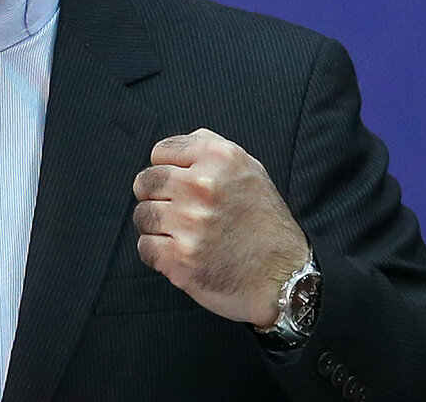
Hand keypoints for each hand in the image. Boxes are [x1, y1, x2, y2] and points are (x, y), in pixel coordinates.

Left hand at [132, 128, 309, 325]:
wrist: (284, 276)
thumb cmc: (264, 222)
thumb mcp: (249, 168)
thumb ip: (210, 148)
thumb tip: (172, 150)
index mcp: (219, 157)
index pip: (160, 152)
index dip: (166, 168)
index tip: (177, 183)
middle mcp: (203, 185)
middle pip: (146, 182)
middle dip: (154, 196)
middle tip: (173, 209)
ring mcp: (190, 223)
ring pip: (142, 215)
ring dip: (155, 226)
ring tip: (180, 233)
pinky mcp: (180, 258)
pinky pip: (144, 246)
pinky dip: (157, 252)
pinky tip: (179, 253)